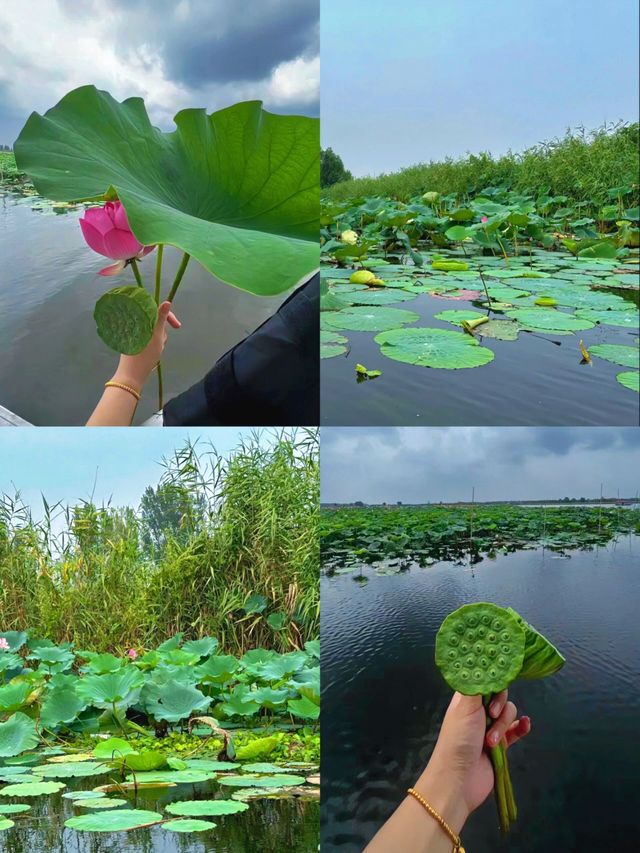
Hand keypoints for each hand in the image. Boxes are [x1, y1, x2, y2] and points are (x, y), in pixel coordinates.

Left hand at [112, 301, 180, 390]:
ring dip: (159, 339)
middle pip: (156, 321)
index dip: (169, 316)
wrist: (132, 374)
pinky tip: (152, 353)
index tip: (177, 327)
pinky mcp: (135, 341)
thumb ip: (162, 317)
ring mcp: (135, 333)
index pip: (157, 309)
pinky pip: (149, 338)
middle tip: (161, 344)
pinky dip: (154, 344)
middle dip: (163, 332)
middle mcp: (136, 324)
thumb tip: (167, 302)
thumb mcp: (157, 335)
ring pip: (154, 331)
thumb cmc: (145, 355)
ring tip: (156, 350)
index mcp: (140, 319)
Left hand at [414, 690, 530, 830]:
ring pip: (508, 714)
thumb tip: (484, 663)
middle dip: (499, 707)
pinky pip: (515, 731)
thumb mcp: (465, 706)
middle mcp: (477, 711)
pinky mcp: (500, 745)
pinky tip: (525, 725)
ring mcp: (489, 728)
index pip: (484, 680)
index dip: (493, 680)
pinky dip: (521, 727)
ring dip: (504, 725)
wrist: (460, 779)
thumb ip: (477, 683)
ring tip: (492, 742)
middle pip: (500, 696)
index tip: (500, 680)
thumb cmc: (458, 739)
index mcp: (466, 699)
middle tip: (490, 716)